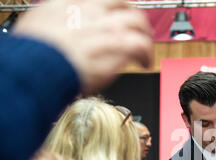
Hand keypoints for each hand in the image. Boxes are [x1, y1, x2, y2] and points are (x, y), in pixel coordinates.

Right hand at [14, 0, 153, 94]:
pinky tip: (145, 63)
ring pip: (138, 23)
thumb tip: (62, 22)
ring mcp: (106, 28)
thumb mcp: (40, 21)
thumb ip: (59, 17)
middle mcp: (93, 12)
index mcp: (74, 4)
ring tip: (145, 51)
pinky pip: (140, 46)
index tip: (122, 14)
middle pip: (126, 7)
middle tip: (140, 33)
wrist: (37, 64)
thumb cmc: (34, 51)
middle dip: (137, 20)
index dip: (119, 7)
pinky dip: (147, 54)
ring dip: (145, 37)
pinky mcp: (116, 47)